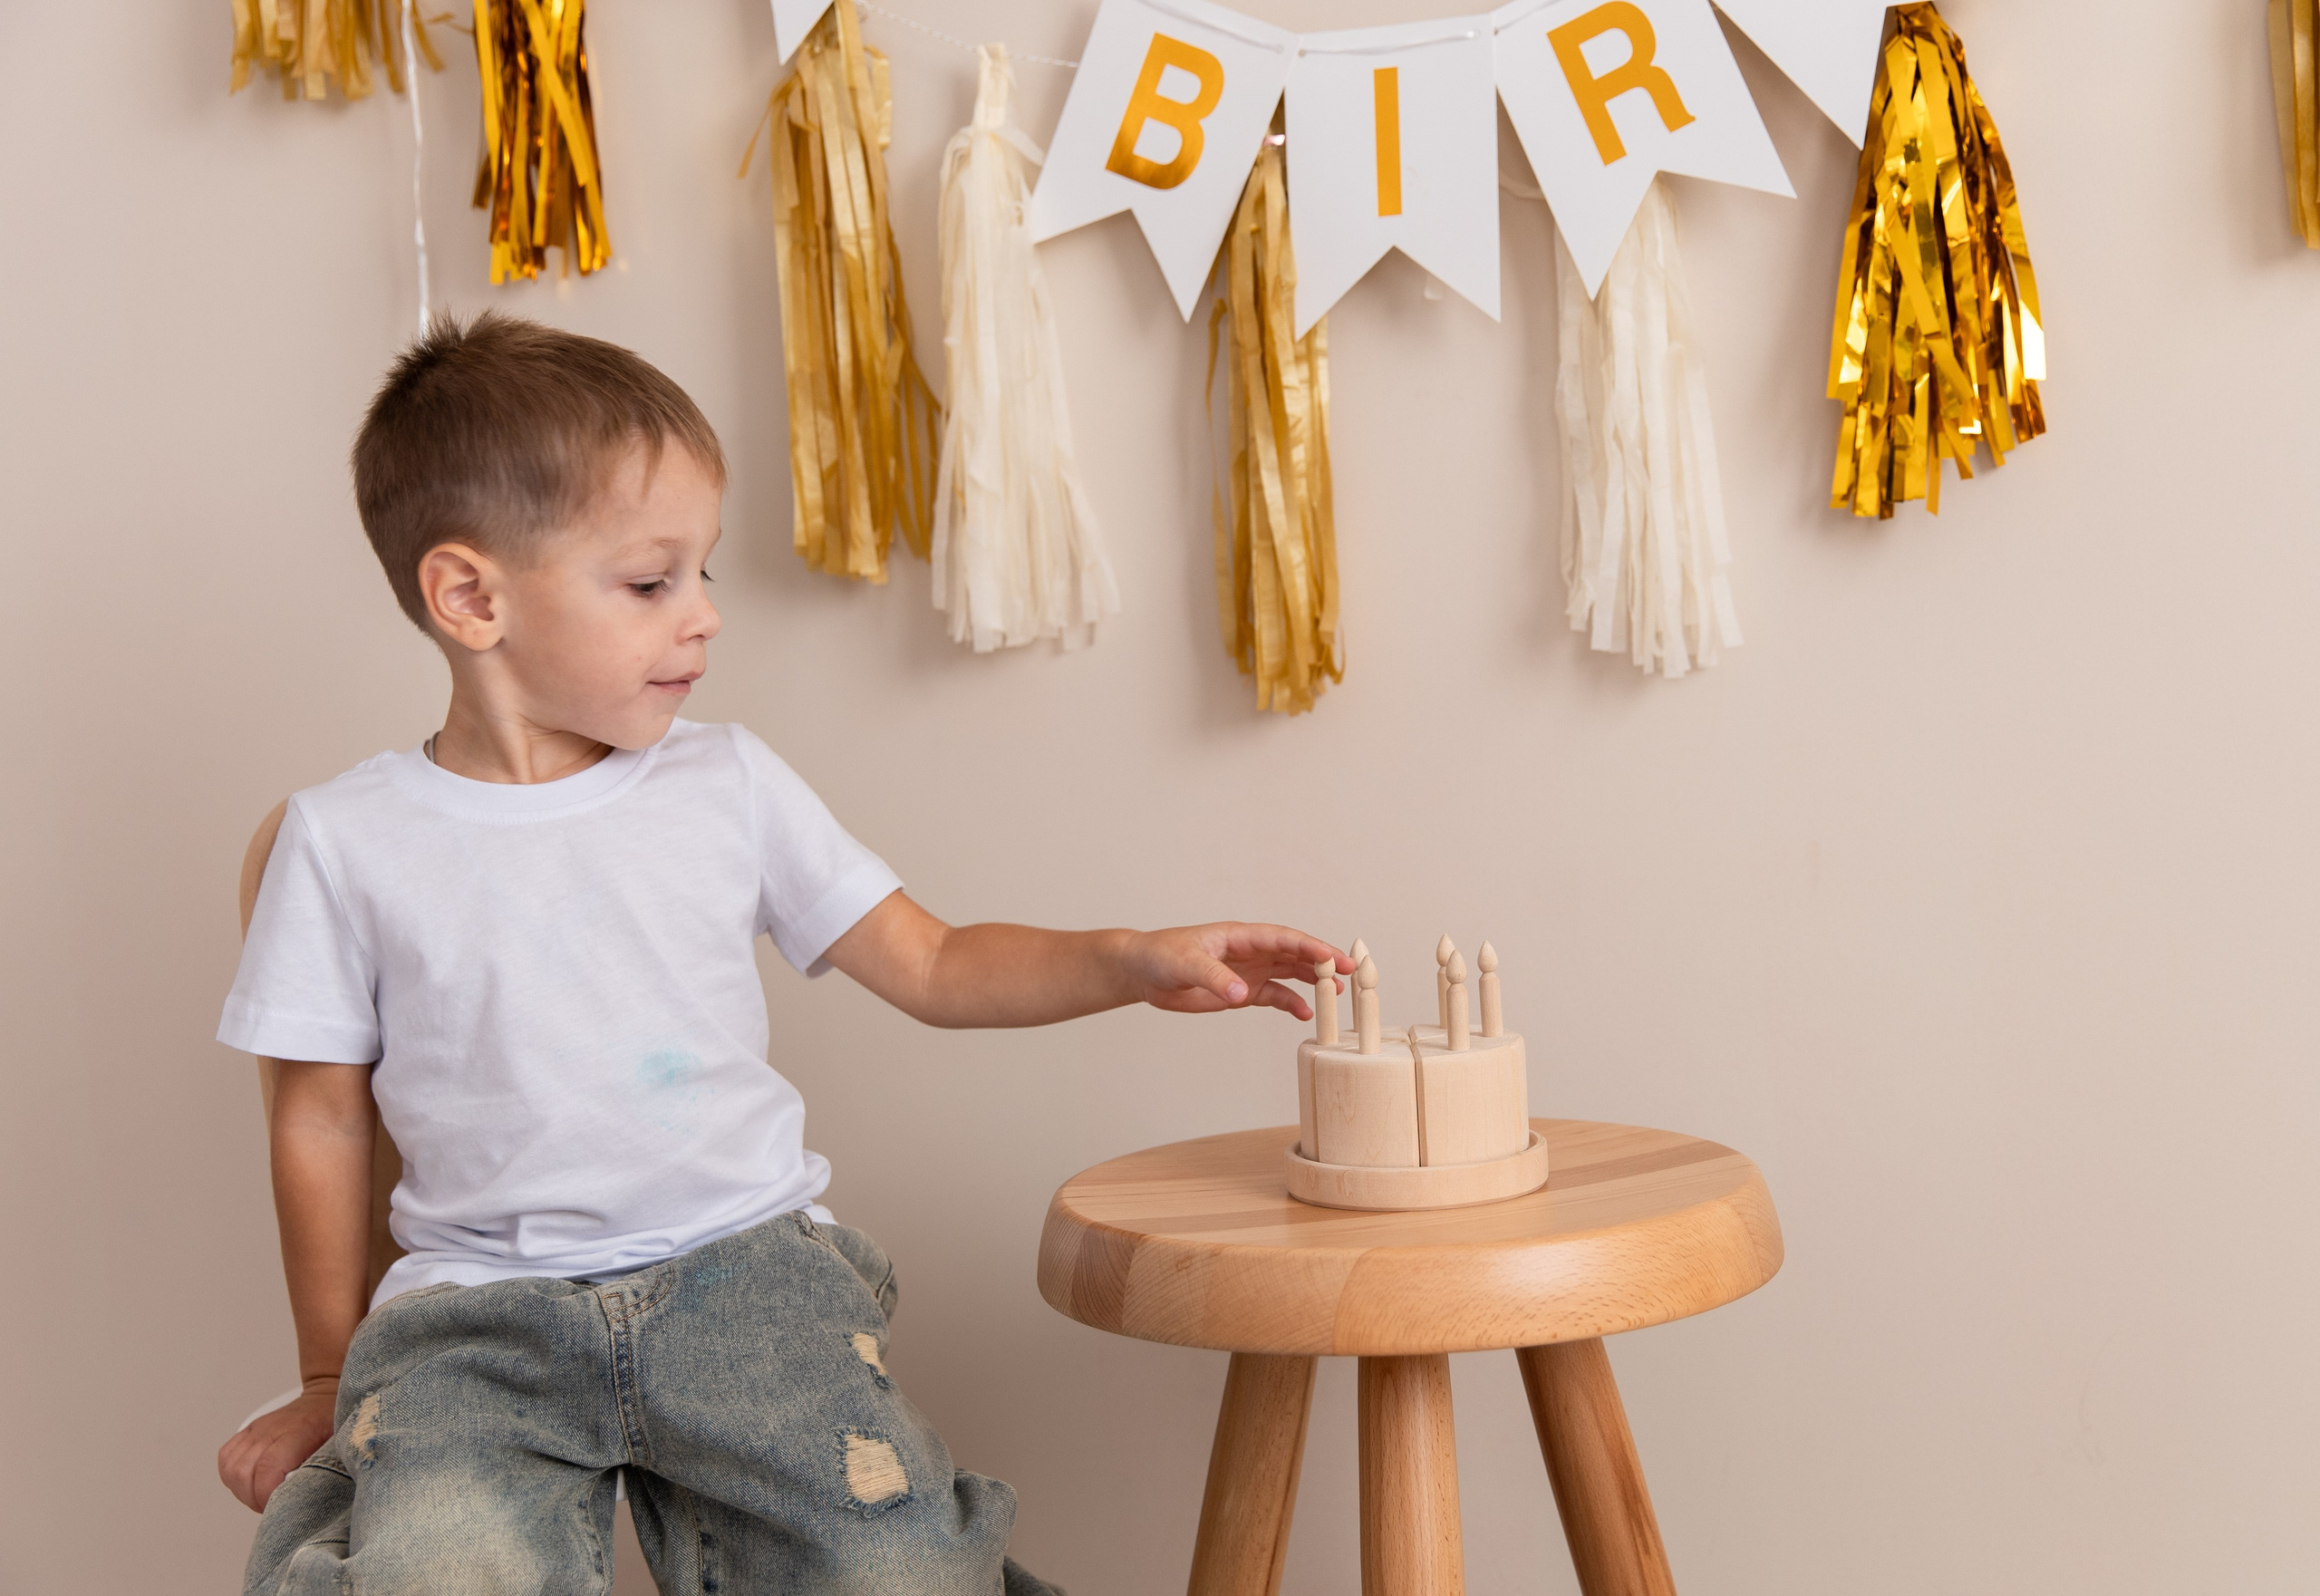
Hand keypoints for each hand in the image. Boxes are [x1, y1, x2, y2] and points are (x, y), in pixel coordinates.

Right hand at [218, 1385, 337, 1512]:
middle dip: (253, 1499)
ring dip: (241, 1491)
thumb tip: (310, 1498)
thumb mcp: (341, 1446)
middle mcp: (272, 1430)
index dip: (266, 1494)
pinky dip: (232, 1477)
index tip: (277, 1507)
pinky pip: (226, 1457)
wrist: (325, 1397)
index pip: (268, 1468)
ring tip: (260, 1497)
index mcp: (300, 1432)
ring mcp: (257, 1429)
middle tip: (270, 1507)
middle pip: (243, 1473)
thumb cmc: (337, 1424)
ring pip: (231, 1468)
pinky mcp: (247, 1430)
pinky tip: (249, 1484)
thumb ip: (324, 1470)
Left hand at [1122, 924, 1348, 1019]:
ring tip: (1336, 993)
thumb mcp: (1185, 964)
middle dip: (1321, 961)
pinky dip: (1290, 1003)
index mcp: (1239, 936)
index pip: (1282, 938)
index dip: (1309, 945)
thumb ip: (1215, 978)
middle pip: (1293, 953)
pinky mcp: (1240, 991)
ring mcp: (1247, 971)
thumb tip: (1242, 994)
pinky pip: (1273, 995)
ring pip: (1288, 972)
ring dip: (1312, 981)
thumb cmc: (1160, 955)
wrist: (1142, 972)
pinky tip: (1305, 1014)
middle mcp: (1249, 951)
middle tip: (1349, 972)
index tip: (1332, 956)